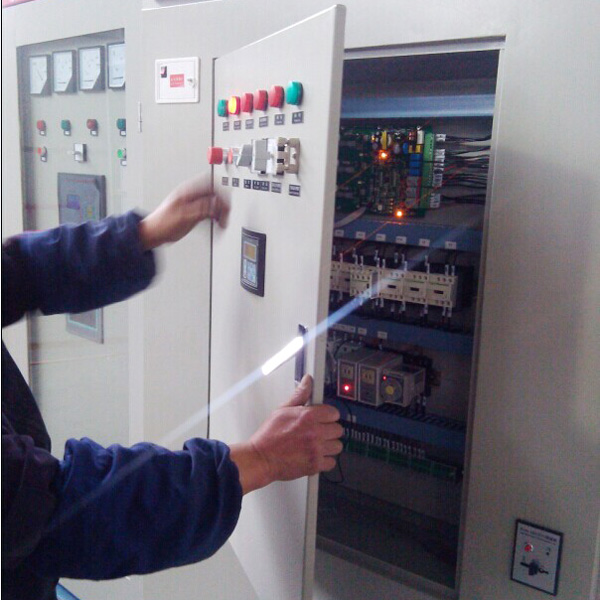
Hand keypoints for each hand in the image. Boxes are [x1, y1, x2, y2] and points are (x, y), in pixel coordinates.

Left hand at [139, 174, 229, 249]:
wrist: (154, 232)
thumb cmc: (163, 223)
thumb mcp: (184, 215)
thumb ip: (201, 208)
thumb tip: (215, 204)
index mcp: (188, 191)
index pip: (210, 185)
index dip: (221, 193)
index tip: (226, 205)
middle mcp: (192, 195)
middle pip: (214, 194)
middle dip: (222, 205)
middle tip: (225, 216)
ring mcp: (193, 204)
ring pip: (213, 203)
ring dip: (220, 212)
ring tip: (222, 223)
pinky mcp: (194, 212)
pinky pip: (209, 212)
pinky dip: (215, 218)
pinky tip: (216, 224)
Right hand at [229, 375, 342, 493]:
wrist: (261, 458)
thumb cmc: (269, 436)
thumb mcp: (282, 410)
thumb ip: (299, 395)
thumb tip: (308, 381)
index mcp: (308, 416)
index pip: (334, 413)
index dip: (328, 415)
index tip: (324, 418)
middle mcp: (315, 432)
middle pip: (338, 429)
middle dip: (330, 429)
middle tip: (319, 431)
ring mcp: (316, 449)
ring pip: (337, 446)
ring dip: (330, 445)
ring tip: (318, 444)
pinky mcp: (315, 465)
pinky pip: (331, 462)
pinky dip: (325, 460)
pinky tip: (316, 455)